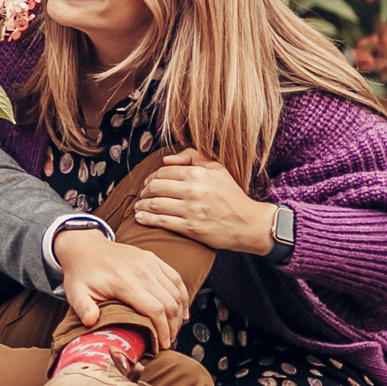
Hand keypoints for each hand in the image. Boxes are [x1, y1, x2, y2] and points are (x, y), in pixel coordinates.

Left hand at [53, 229, 191, 349]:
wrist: (85, 246)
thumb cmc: (81, 273)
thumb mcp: (75, 292)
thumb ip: (82, 308)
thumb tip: (90, 321)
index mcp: (125, 282)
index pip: (155, 310)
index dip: (163, 330)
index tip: (163, 345)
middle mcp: (142, 271)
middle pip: (169, 303)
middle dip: (173, 326)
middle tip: (169, 341)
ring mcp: (150, 263)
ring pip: (175, 292)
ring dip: (179, 313)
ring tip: (174, 329)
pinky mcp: (153, 259)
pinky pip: (175, 278)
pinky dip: (182, 296)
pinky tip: (182, 310)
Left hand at [135, 148, 275, 253]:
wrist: (249, 223)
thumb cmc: (232, 196)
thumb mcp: (218, 169)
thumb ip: (193, 157)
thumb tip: (167, 159)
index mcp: (198, 174)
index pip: (164, 172)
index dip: (151, 177)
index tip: (147, 183)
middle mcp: (193, 190)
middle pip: (156, 187)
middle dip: (144, 191)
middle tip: (141, 195)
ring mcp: (191, 210)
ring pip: (156, 204)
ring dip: (141, 205)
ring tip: (138, 206)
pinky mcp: (191, 228)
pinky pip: (162, 222)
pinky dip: (146, 219)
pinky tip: (139, 218)